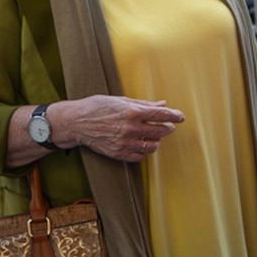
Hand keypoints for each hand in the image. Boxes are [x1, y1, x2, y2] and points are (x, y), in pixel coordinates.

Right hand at [53, 95, 183, 161]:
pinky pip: (140, 156)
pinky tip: (141, 144)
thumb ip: (143, 104)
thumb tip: (163, 104)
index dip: (175, 116)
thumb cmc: (97, 107)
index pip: (162, 115)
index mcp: (132, 112)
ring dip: (156, 140)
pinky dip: (144, 151)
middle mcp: (130, 128)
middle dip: (167, 127)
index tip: (181, 117)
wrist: (75, 123)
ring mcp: (124, 143)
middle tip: (166, 125)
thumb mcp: (121, 100)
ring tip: (152, 135)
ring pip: (153, 146)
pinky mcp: (118, 153)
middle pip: (161, 131)